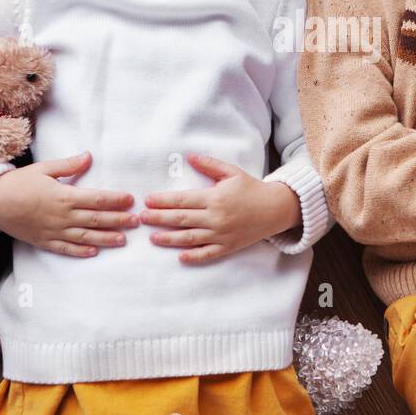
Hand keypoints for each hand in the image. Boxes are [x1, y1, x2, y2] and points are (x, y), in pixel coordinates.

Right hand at [0, 151, 137, 256]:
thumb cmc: (18, 182)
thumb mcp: (44, 168)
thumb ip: (69, 165)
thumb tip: (89, 156)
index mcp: (64, 196)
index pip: (98, 199)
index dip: (116, 200)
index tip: (131, 200)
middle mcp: (62, 216)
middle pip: (97, 219)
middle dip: (119, 220)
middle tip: (137, 221)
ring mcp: (53, 231)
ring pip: (85, 237)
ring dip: (106, 239)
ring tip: (123, 240)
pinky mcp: (44, 241)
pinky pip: (66, 249)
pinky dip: (81, 252)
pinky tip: (94, 252)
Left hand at [139, 154, 300, 264]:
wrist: (275, 209)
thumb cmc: (251, 188)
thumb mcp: (232, 172)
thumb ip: (209, 165)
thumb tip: (189, 157)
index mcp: (214, 198)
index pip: (182, 200)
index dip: (163, 201)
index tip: (147, 200)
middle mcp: (216, 217)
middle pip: (180, 219)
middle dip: (158, 218)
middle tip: (141, 218)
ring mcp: (221, 234)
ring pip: (189, 238)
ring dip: (169, 238)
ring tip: (152, 238)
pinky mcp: (228, 246)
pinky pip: (207, 254)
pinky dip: (193, 257)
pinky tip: (180, 257)